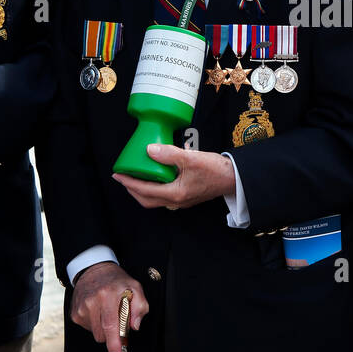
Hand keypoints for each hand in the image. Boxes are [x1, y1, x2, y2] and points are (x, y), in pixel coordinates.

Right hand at [71, 262, 149, 351]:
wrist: (94, 269)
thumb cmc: (116, 281)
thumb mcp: (135, 287)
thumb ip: (140, 306)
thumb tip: (134, 326)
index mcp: (108, 295)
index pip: (111, 325)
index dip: (114, 343)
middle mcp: (92, 302)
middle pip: (102, 334)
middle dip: (112, 334)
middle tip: (118, 320)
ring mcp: (81, 308)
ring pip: (95, 333)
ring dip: (103, 328)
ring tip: (107, 311)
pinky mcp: (74, 313)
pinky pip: (88, 329)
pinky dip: (95, 324)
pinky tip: (97, 311)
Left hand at [113, 144, 235, 209]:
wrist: (234, 178)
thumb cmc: (216, 170)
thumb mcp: (191, 158)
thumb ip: (169, 154)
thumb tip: (150, 150)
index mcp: (175, 193)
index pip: (145, 190)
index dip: (129, 182)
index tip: (118, 175)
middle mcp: (177, 201)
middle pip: (147, 200)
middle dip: (132, 189)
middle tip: (123, 178)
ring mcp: (182, 200)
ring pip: (155, 199)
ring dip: (143, 190)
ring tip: (136, 177)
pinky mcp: (187, 196)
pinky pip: (164, 195)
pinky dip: (155, 188)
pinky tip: (156, 176)